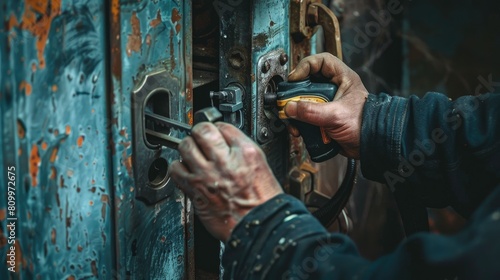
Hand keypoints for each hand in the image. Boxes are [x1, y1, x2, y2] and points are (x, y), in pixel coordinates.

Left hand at [170, 122, 282, 241]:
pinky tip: (186, 169)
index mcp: (246, 152)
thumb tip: (226, 142)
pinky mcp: (194, 189)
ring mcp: (207, 175)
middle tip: (201, 138)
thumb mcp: (261, 166)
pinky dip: (178, 167)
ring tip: (192, 152)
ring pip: (185, 146)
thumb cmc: (262, 201)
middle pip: (202, 130)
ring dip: (188, 147)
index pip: (224, 126)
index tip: (216, 133)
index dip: (218, 129)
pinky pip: (176, 169)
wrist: (257, 226)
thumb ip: (241, 151)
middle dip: (200, 132)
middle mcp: (225, 161)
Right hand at [285, 53, 368, 158]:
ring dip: (296, 112)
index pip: (320, 62)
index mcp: (342, 79)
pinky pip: (305, 116)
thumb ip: (312, 111)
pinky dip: (299, 123)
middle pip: (307, 83)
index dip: (305, 66)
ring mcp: (327, 104)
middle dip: (296, 94)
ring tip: (293, 120)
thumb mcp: (336, 115)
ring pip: (304, 101)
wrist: (371, 146)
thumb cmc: (365, 126)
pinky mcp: (322, 118)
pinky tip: (299, 130)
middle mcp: (333, 89)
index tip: (294, 79)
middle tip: (289, 101)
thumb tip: (290, 108)